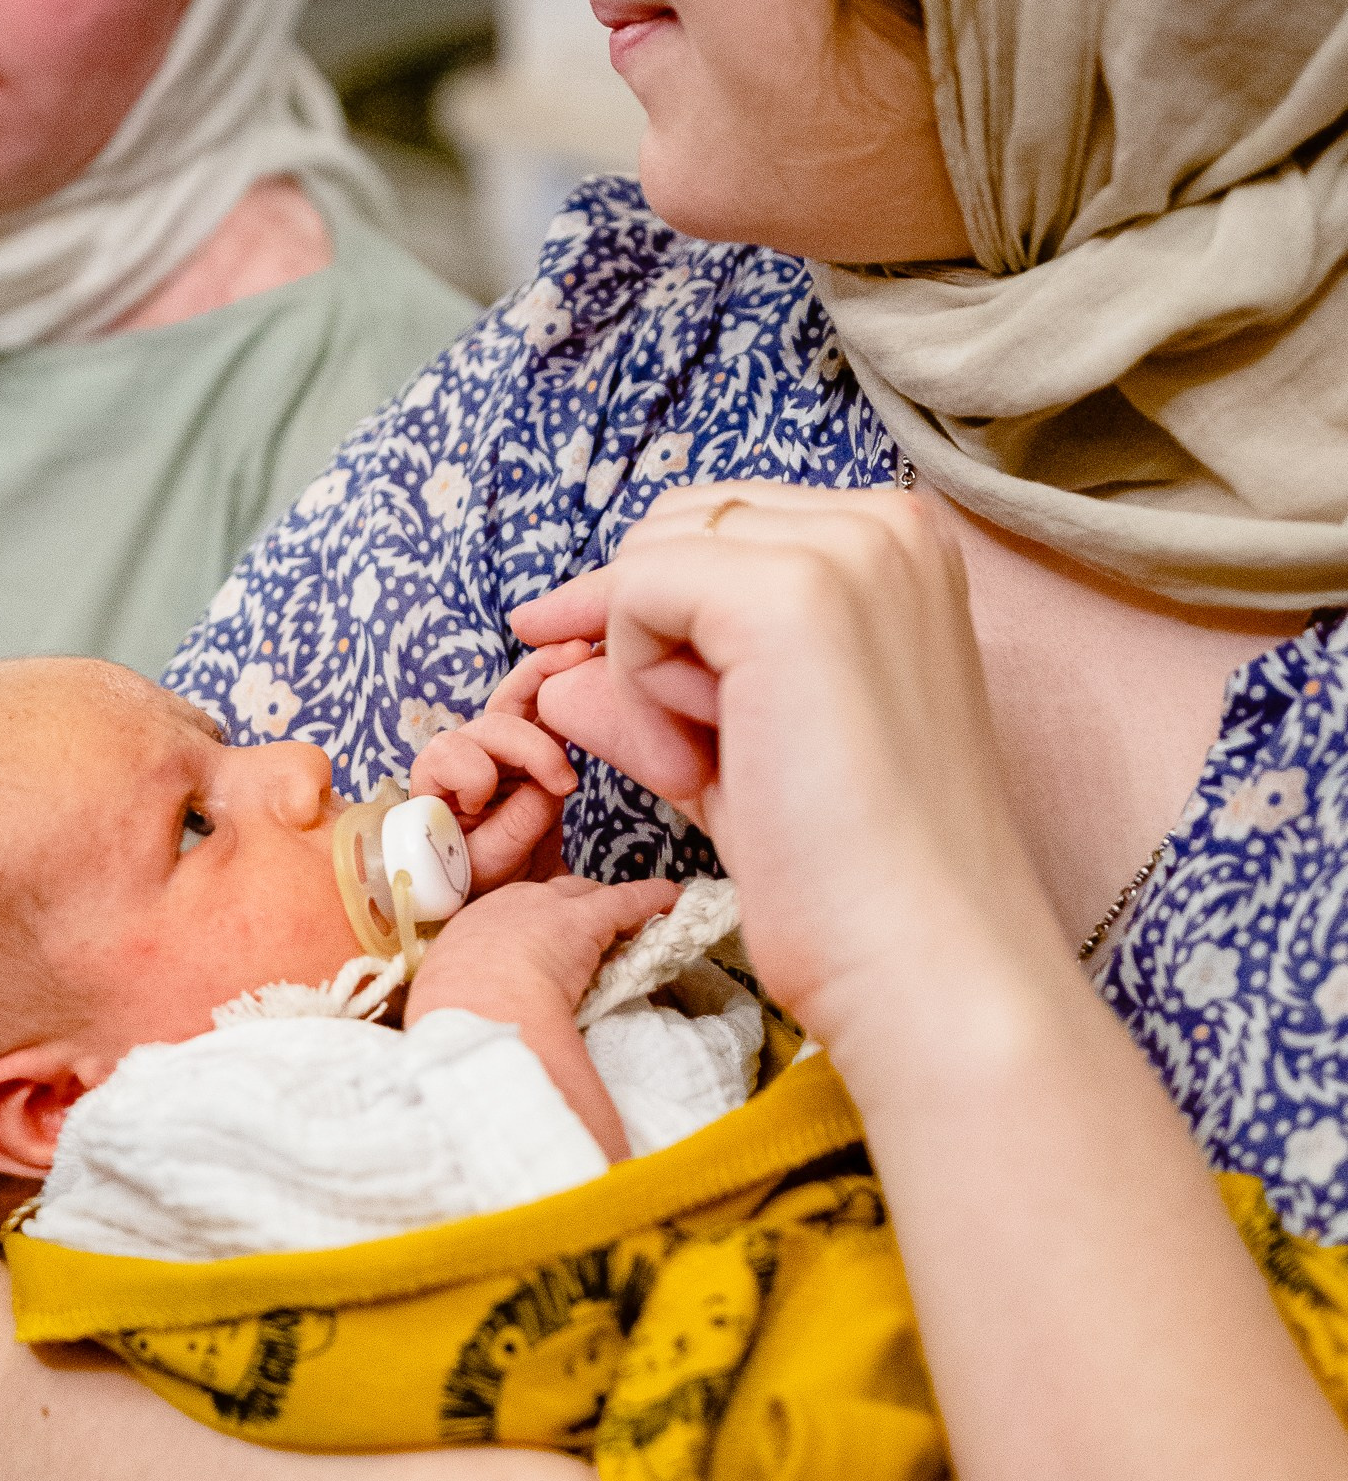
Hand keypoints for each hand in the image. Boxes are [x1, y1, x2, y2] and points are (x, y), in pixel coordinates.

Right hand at [407, 875, 679, 1157]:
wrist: (476, 1012)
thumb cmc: (456, 1021)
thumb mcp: (453, 1005)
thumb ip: (474, 1007)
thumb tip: (485, 1039)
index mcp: (471, 931)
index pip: (513, 917)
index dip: (537, 930)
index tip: (549, 946)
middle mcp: (508, 908)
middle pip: (550, 897)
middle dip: (574, 909)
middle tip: (596, 932)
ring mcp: (547, 909)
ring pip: (586, 896)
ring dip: (608, 906)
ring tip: (634, 919)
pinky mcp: (587, 919)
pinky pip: (626, 900)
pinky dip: (651, 898)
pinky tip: (671, 898)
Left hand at [410, 694, 575, 888]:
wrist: (504, 887)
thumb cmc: (479, 877)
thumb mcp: (489, 864)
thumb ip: (513, 829)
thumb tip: (548, 791)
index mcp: (434, 780)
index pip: (447, 752)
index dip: (471, 774)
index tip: (480, 807)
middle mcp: (464, 753)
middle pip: (494, 725)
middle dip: (531, 749)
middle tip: (564, 786)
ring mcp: (500, 747)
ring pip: (524, 711)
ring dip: (549, 720)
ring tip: (570, 757)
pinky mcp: (531, 748)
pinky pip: (548, 718)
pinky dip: (562, 716)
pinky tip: (576, 723)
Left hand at [509, 485, 1056, 1065]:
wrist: (923, 957)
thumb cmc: (847, 871)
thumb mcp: (734, 752)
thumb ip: (654, 695)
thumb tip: (558, 675)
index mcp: (901, 545)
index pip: (719, 531)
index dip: (660, 621)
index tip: (669, 725)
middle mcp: (887, 523)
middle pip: (674, 531)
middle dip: (646, 643)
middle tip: (694, 763)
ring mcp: (847, 550)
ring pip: (651, 563)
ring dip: (644, 674)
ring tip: (705, 772)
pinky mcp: (792, 596)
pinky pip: (637, 597)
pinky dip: (637, 690)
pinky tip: (693, 771)